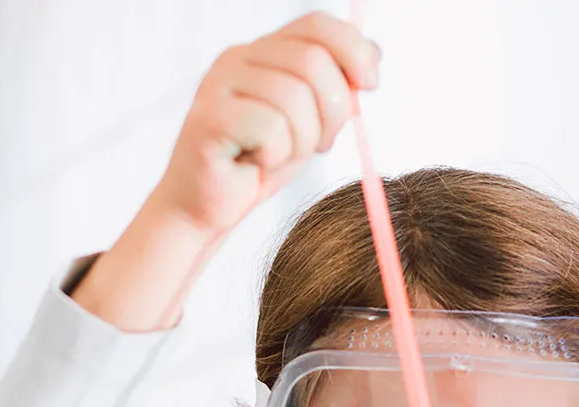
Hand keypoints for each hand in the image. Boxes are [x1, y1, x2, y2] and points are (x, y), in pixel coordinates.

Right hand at [71, 13, 379, 331]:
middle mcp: (237, 58)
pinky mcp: (208, 117)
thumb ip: (334, 89)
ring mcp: (218, 84)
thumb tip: (373, 56)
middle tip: (321, 143)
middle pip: (312, 60)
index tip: (371, 84)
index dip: (354, 49)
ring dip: (302, 139)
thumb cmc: (257, 166)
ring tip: (280, 156)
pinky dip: (275, 156)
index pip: (316, 25)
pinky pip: (270, 128)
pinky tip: (255, 164)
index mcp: (262, 52)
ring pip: (294, 98)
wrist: (205, 209)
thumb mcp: (308, 123)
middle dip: (333, 109)